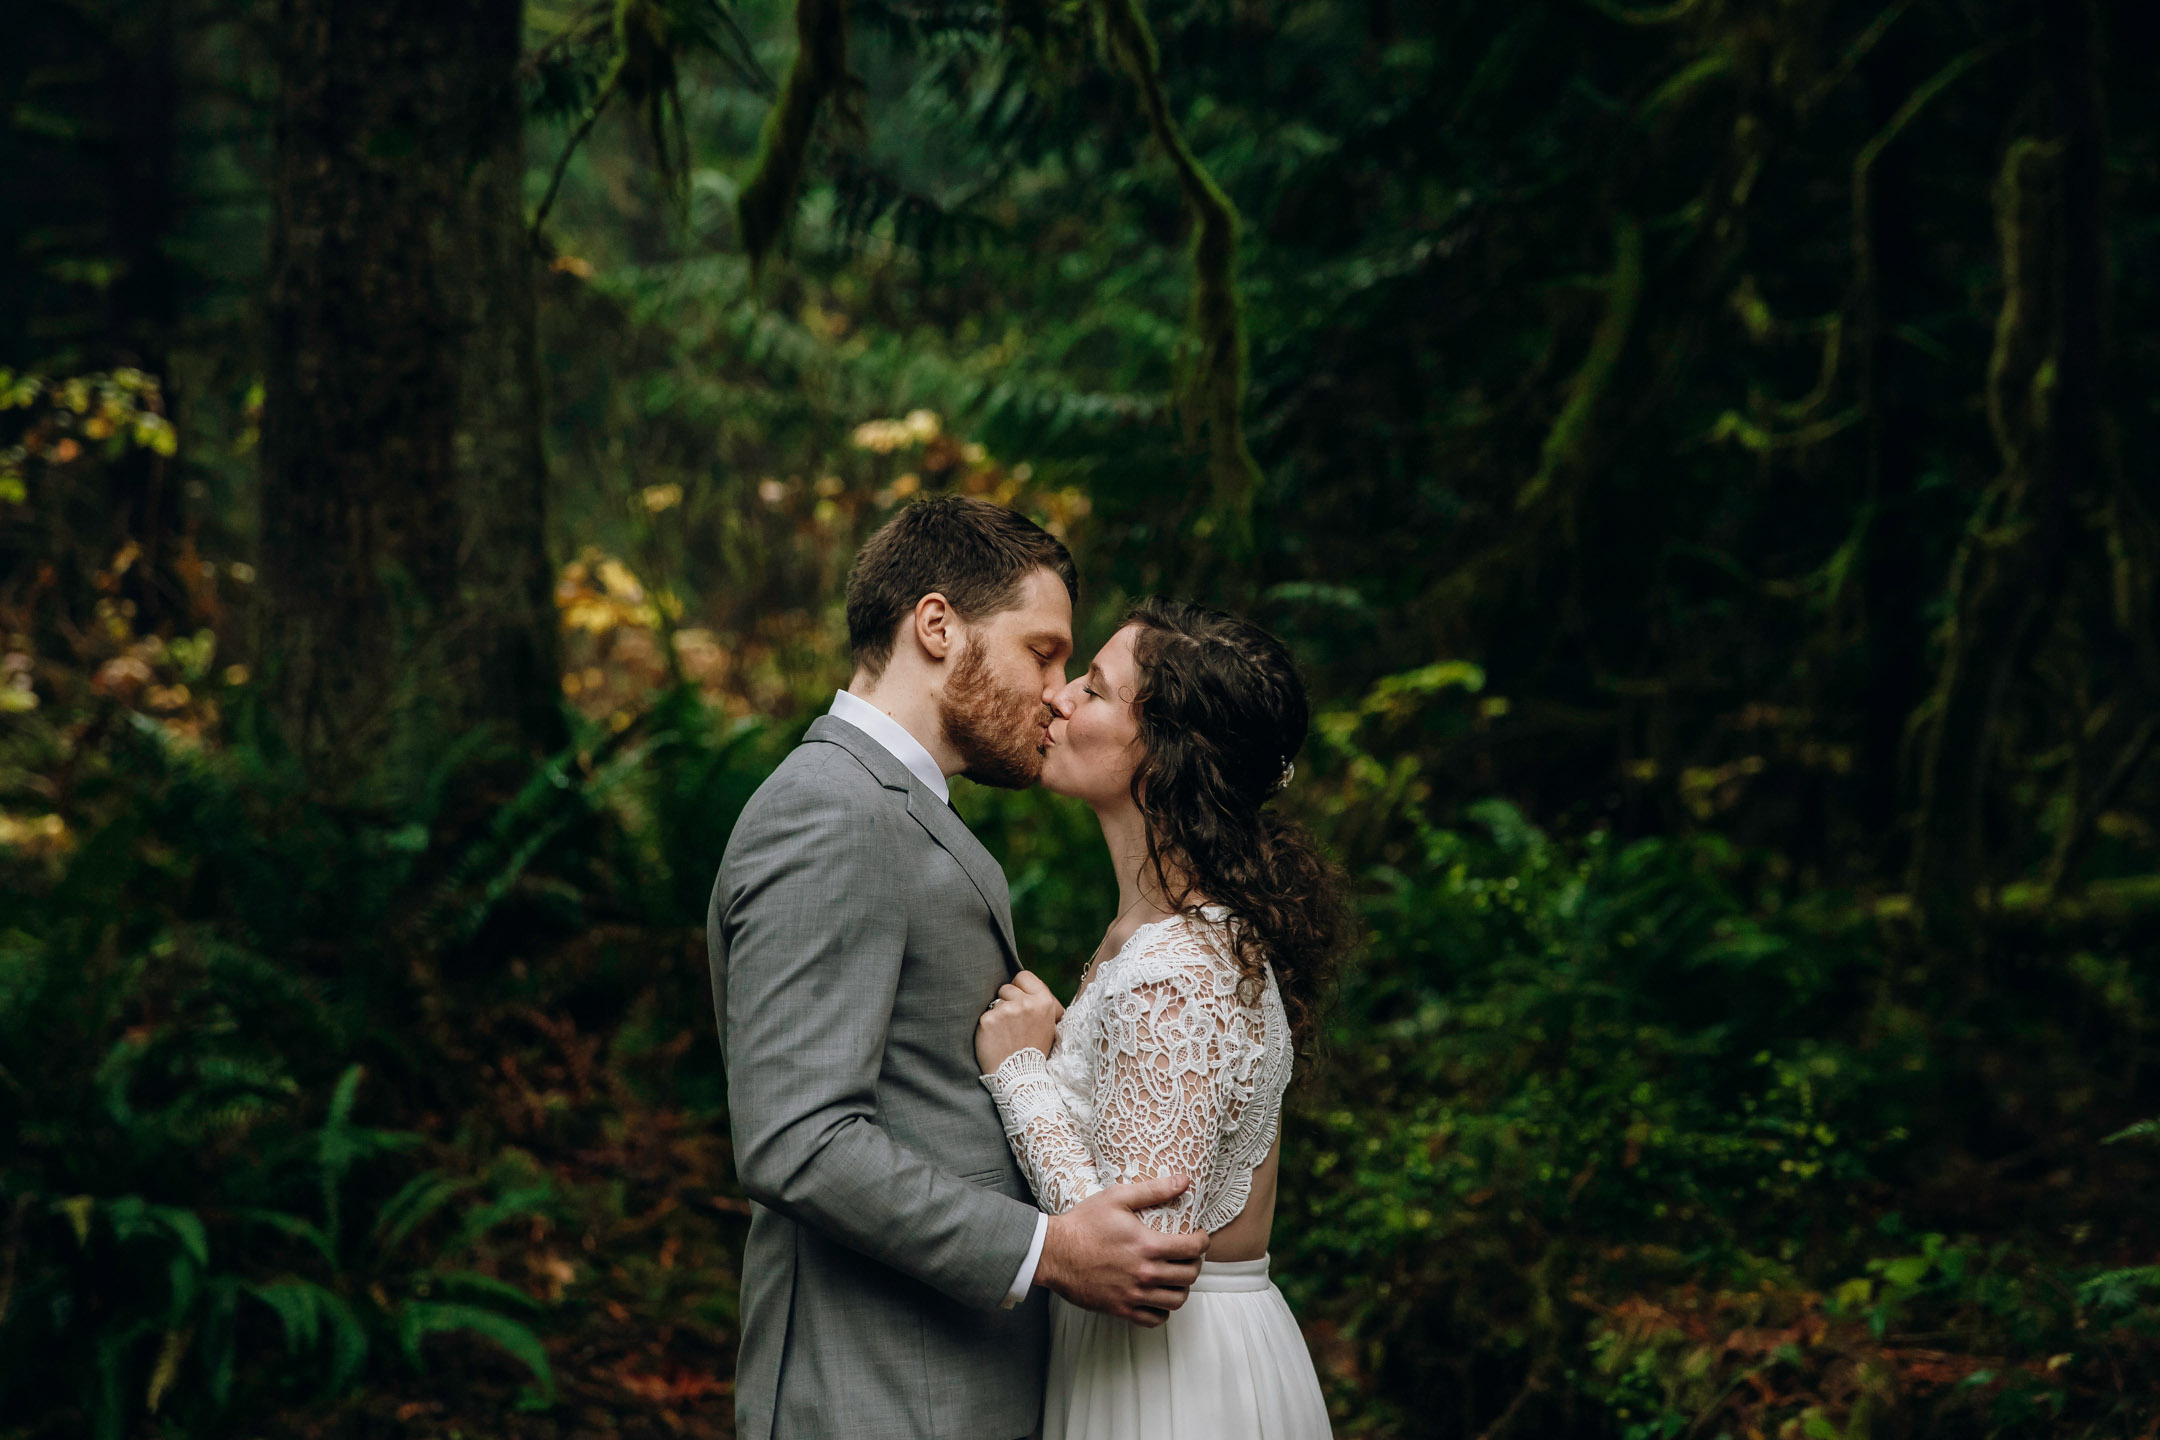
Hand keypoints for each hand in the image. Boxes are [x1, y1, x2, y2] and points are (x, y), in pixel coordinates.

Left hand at [975, 969, 1063, 1074]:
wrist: (1020, 1077)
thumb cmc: (1035, 1050)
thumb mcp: (1050, 1025)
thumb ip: (1044, 1004)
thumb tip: (1033, 988)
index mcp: (1043, 1001)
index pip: (1024, 976)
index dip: (1020, 987)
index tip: (1020, 1001)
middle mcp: (1026, 1003)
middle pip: (1007, 987)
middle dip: (1007, 1001)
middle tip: (1013, 1023)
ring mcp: (1006, 1011)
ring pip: (995, 1001)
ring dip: (998, 1013)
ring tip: (1005, 1032)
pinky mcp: (988, 1020)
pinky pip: (985, 1014)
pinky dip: (988, 1025)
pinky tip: (995, 1038)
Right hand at [1033, 1175, 1209, 1325]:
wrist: (1054, 1252)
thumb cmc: (1084, 1223)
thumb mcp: (1117, 1198)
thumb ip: (1153, 1190)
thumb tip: (1184, 1181)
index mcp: (1147, 1246)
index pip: (1192, 1249)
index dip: (1203, 1242)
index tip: (1199, 1237)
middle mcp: (1145, 1274)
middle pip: (1189, 1276)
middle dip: (1195, 1264)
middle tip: (1189, 1255)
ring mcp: (1133, 1295)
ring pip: (1176, 1300)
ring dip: (1182, 1287)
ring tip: (1176, 1275)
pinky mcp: (1121, 1309)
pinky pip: (1155, 1319)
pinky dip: (1163, 1310)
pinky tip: (1158, 1295)